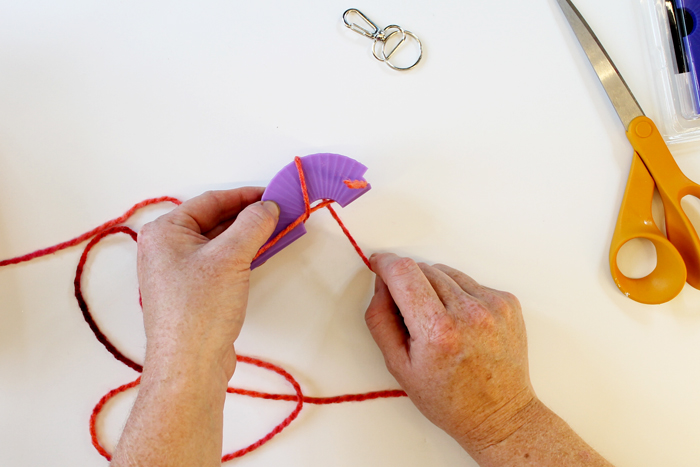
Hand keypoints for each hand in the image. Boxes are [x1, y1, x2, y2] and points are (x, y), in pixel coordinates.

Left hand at [136, 188, 278, 379]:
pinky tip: (261, 253)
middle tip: (280, 212)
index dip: (245, 196)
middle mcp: (166, 248)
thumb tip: (270, 206)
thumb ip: (253, 224)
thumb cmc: (200, 309)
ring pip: (218, 242)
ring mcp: (177, 271)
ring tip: (276, 230)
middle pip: (214, 220)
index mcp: (165, 232)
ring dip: (247, 236)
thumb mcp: (230, 257)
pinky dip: (240, 255)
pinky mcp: (191, 291)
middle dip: (248, 216)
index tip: (274, 195)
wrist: (190, 365)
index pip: (210, 201)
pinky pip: (218, 262)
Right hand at [365, 253, 535, 452]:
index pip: (404, 272)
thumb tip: (381, 284)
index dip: (386, 264)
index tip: (379, 265)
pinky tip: (461, 323)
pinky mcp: (507, 302)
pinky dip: (459, 295)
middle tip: (412, 316)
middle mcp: (468, 313)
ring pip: (447, 272)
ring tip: (440, 323)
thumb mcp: (398, 366)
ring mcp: (492, 305)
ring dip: (435, 288)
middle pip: (424, 269)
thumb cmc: (449, 399)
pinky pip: (470, 282)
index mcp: (437, 330)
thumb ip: (380, 319)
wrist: (498, 414)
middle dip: (409, 284)